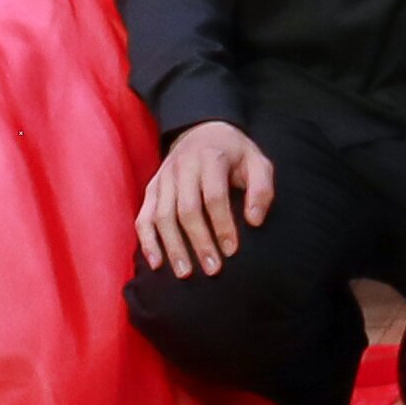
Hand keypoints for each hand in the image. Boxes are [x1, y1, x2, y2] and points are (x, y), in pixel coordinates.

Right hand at [136, 118, 277, 277]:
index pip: (214, 196)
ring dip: (173, 247)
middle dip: (199, 242)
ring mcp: (163, 178)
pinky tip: (156, 262)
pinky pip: (144, 217)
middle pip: (186, 209)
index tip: (232, 250)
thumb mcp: (257, 162)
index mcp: (210, 157)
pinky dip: (147, 241)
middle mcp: (182, 167)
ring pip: (162, 216)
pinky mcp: (152, 188)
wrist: (202, 131)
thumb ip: (261, 188)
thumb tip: (255, 221)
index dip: (223, 225)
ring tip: (185, 273)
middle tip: (212, 270)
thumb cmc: (234, 153)